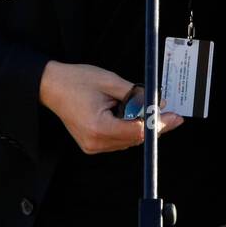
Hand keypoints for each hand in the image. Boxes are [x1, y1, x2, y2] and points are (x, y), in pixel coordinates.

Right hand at [39, 60, 182, 154]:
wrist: (51, 86)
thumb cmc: (76, 81)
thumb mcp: (110, 81)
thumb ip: (136, 94)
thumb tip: (158, 103)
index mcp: (99, 127)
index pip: (137, 131)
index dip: (158, 124)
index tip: (174, 117)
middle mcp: (95, 142)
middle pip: (135, 139)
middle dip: (155, 126)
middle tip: (173, 115)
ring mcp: (93, 146)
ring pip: (129, 141)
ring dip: (142, 128)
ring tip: (155, 112)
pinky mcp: (92, 144)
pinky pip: (119, 140)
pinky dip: (129, 129)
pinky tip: (136, 116)